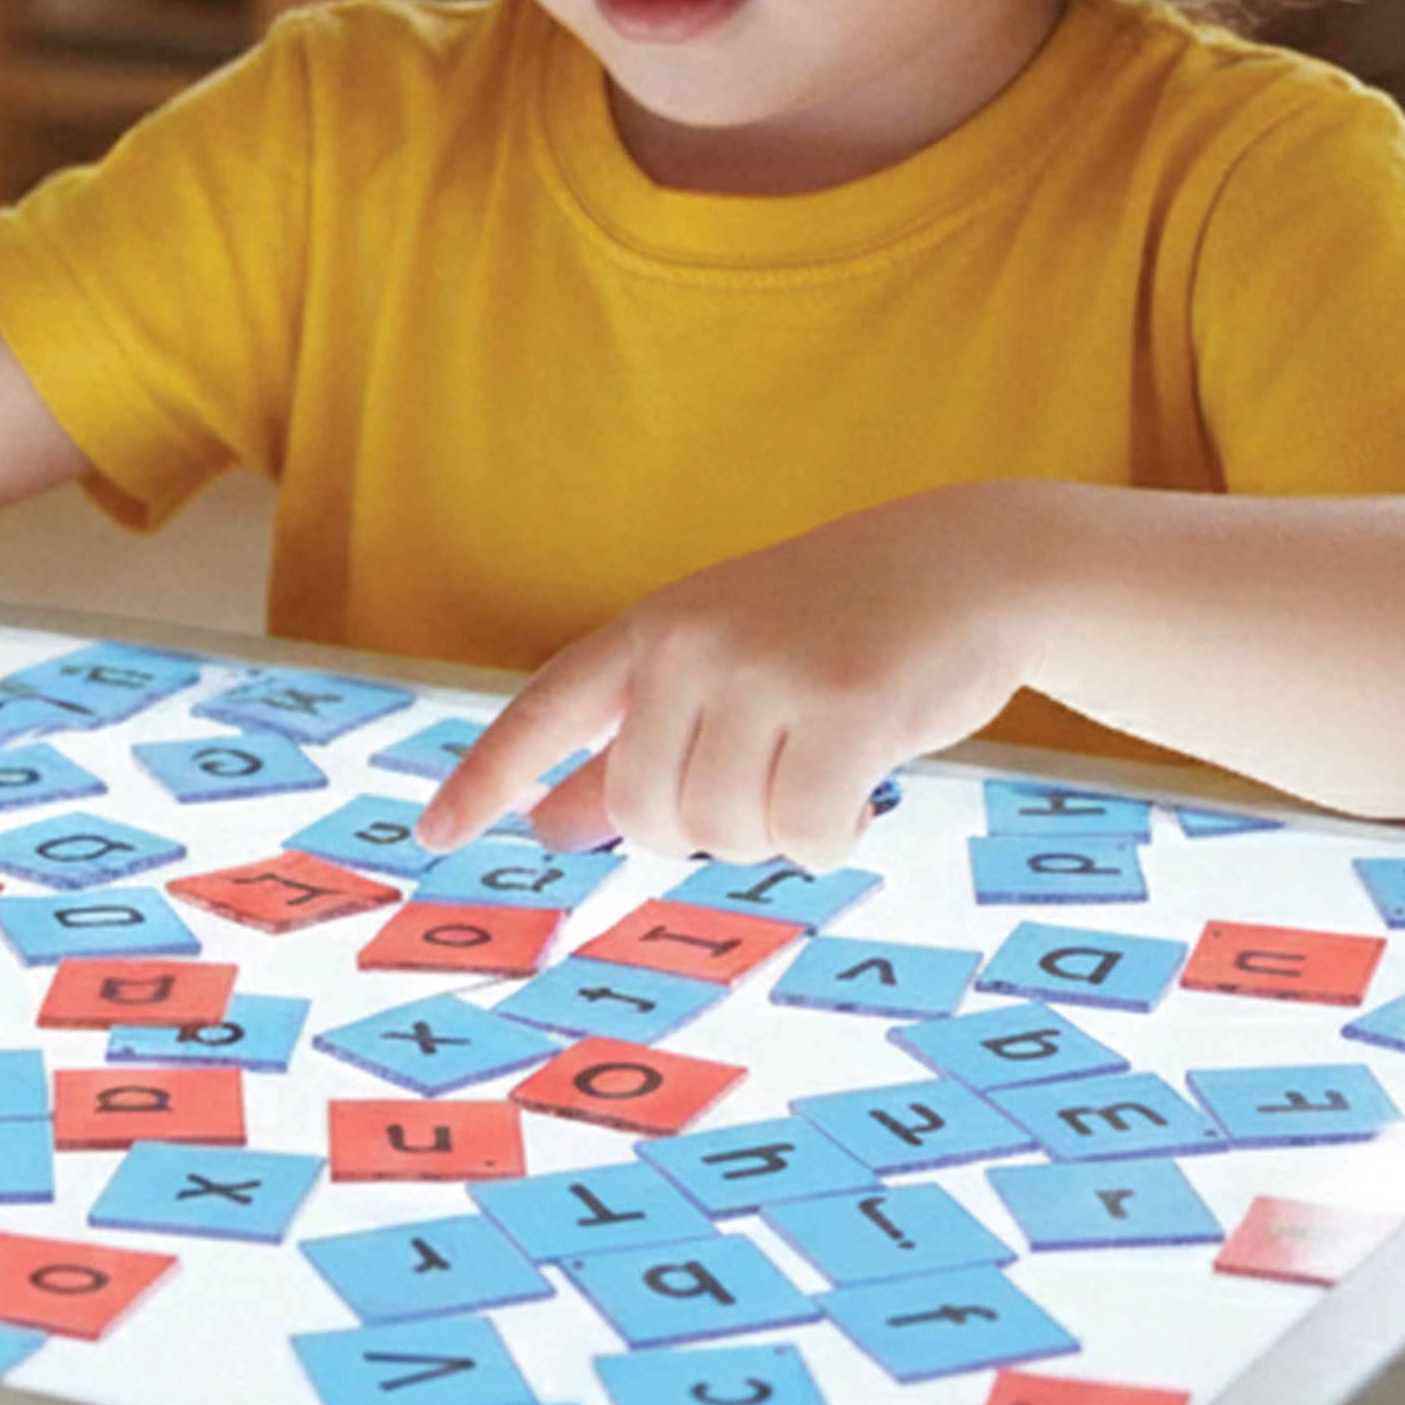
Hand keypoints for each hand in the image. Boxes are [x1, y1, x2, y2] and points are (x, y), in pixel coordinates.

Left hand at [416, 485, 1044, 866]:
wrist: (970, 565)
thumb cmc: (840, 629)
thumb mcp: (724, 665)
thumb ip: (635, 743)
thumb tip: (549, 827)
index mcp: (654, 629)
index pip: (547, 708)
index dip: (488, 776)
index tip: (435, 835)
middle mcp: (692, 643)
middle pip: (645, 813)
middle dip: (705, 830)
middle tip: (770, 784)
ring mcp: (766, 668)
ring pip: (725, 832)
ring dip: (780, 832)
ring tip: (826, 767)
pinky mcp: (845, 703)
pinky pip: (806, 835)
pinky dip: (835, 838)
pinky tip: (865, 793)